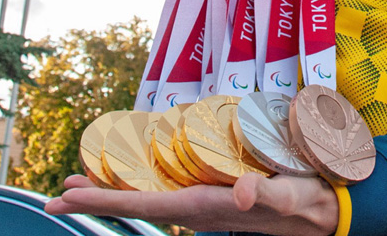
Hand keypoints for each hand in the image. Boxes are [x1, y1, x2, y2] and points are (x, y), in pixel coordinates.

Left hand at [45, 173, 337, 235]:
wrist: (321, 210)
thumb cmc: (302, 200)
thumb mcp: (286, 195)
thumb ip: (265, 194)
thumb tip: (244, 197)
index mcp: (204, 206)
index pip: (144, 204)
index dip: (103, 201)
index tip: (66, 198)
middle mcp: (197, 208)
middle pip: (138, 203)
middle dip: (99, 197)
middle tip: (65, 187)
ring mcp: (204, 205)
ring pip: (150, 198)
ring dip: (118, 190)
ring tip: (90, 181)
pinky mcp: (215, 197)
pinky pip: (170, 191)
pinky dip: (146, 184)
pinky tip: (144, 175)